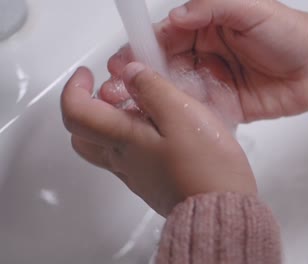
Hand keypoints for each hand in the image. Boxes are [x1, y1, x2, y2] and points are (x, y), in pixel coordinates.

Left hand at [61, 64, 256, 216]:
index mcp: (124, 139)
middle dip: (90, 107)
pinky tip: (164, 130)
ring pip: (109, 146)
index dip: (75, 89)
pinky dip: (136, 138)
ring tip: (143, 107)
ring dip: (115, 122)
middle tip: (115, 91)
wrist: (221, 209)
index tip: (89, 75)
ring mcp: (138, 175)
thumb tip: (132, 73)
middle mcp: (124, 160)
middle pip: (85, 135)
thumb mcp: (182, 114)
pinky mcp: (154, 183)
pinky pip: (132, 158)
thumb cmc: (206, 165)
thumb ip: (154, 89)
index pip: (76, 113)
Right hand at [100, 0, 307, 123]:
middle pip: (161, 67)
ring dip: (149, 100)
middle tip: (114, 92)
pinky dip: (177, 118)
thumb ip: (212, 8)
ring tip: (125, 111)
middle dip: (136, 78)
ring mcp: (212, 83)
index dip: (140, 48)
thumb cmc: (290, 32)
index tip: (121, 62)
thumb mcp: (251, 8)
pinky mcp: (224, 107)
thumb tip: (176, 18)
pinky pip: (196, 112)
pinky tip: (157, 126)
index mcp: (205, 27)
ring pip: (174, 91)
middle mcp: (204, 55)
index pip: (164, 36)